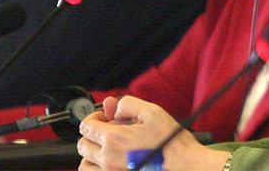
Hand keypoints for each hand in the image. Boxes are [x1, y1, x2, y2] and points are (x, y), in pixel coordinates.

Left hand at [77, 96, 228, 170]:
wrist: (184, 166)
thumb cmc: (171, 141)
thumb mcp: (152, 112)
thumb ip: (128, 104)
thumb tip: (113, 108)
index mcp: (114, 138)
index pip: (86, 126)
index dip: (95, 117)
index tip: (107, 117)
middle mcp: (108, 159)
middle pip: (84, 144)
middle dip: (93, 134)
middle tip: (109, 131)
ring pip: (85, 165)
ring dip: (91, 154)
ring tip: (106, 149)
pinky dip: (97, 168)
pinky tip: (110, 162)